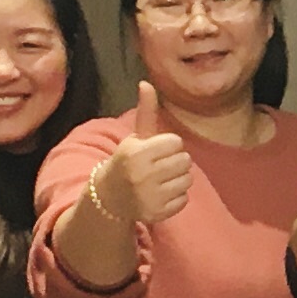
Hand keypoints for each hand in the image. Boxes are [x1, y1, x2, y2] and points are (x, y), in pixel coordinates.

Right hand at [96, 84, 194, 229]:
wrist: (109, 198)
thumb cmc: (128, 161)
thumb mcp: (135, 137)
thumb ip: (145, 111)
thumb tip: (146, 82)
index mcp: (135, 154)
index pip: (176, 142)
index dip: (168, 145)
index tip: (156, 150)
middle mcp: (141, 176)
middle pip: (185, 161)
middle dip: (176, 160)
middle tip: (161, 165)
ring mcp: (149, 198)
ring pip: (187, 180)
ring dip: (179, 178)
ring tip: (162, 179)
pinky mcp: (157, 215)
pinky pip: (184, 199)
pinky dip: (177, 196)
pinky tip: (161, 194)